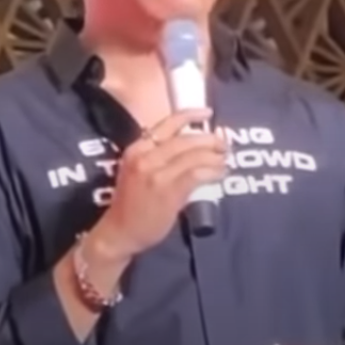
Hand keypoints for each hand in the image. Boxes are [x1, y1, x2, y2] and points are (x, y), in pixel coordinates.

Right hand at [90, 108, 228, 259]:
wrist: (119, 232)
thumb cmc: (132, 202)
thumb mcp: (138, 170)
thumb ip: (159, 155)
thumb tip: (193, 143)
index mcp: (137, 148)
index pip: (167, 123)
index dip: (191, 115)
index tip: (208, 112)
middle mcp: (146, 157)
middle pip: (187, 139)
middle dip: (211, 140)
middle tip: (224, 145)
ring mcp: (157, 174)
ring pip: (195, 156)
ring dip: (215, 157)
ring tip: (224, 161)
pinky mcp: (169, 191)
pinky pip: (198, 174)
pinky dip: (214, 172)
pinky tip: (220, 174)